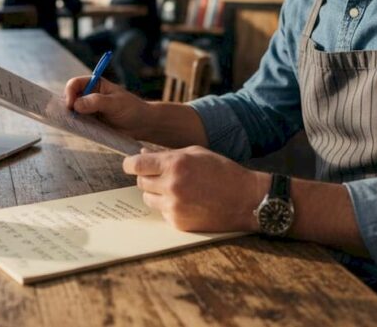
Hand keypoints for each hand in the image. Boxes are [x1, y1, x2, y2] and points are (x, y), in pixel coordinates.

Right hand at [64, 76, 152, 138]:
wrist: (142, 125)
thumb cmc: (132, 109)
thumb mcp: (115, 103)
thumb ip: (96, 102)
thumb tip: (76, 105)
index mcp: (95, 84)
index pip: (75, 83)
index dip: (69, 92)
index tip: (71, 104)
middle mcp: (90, 95)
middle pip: (70, 97)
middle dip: (67, 105)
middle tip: (70, 116)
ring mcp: (89, 109)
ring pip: (72, 111)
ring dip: (70, 117)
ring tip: (72, 123)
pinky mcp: (91, 122)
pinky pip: (78, 123)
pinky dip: (75, 125)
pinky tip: (77, 129)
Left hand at [124, 146, 267, 231]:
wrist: (246, 200)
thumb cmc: (223, 171)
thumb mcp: (196, 153)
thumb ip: (167, 154)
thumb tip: (142, 154)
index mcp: (175, 164)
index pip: (136, 165)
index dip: (130, 164)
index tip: (131, 165)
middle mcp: (172, 186)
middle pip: (141, 182)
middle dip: (148, 177)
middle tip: (163, 175)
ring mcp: (174, 206)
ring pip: (148, 198)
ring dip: (156, 193)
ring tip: (177, 188)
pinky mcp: (179, 223)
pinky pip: (161, 212)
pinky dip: (168, 207)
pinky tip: (187, 201)